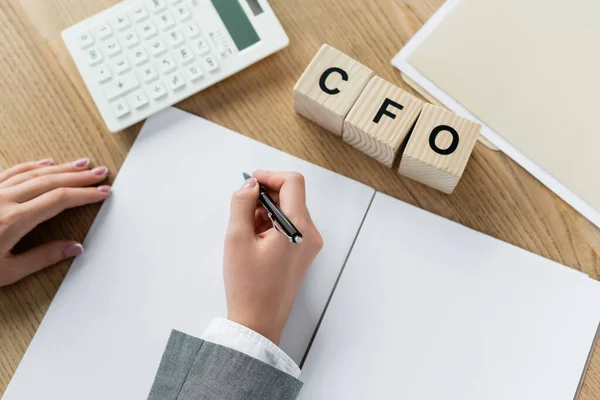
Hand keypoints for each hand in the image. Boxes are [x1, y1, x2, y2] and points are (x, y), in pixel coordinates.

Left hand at [0, 158, 110, 285]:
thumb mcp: (7, 272)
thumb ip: (43, 258)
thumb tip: (73, 248)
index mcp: (14, 219)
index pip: (60, 199)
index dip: (85, 194)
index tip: (102, 192)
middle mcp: (4, 199)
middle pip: (51, 180)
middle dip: (80, 176)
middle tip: (101, 173)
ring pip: (33, 172)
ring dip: (61, 167)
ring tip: (81, 164)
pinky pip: (12, 171)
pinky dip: (32, 166)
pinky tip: (45, 163)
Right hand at [223, 171, 322, 343]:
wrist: (258, 322)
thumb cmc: (248, 285)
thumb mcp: (237, 239)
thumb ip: (242, 204)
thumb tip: (250, 184)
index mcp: (299, 228)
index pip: (293, 183)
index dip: (270, 176)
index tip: (250, 182)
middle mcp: (310, 234)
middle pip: (291, 196)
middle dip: (265, 196)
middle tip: (242, 210)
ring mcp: (309, 245)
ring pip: (289, 211)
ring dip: (266, 211)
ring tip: (246, 231)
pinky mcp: (303, 254)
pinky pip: (289, 227)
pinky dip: (271, 225)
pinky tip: (254, 240)